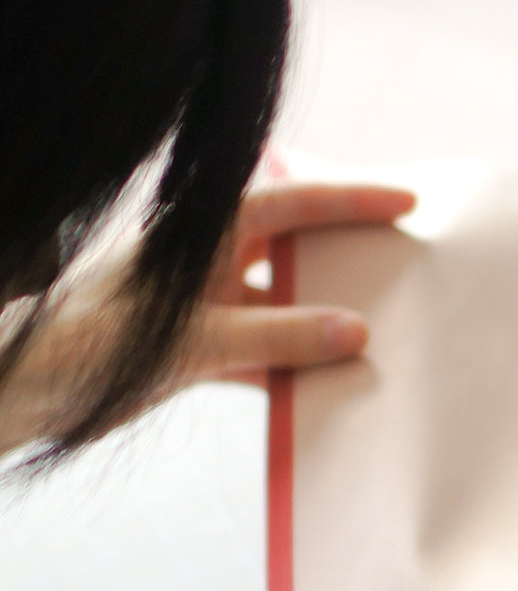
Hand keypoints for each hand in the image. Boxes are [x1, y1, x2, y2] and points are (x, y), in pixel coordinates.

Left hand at [0, 182, 414, 453]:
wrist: (29, 388)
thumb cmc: (96, 341)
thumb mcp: (197, 337)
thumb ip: (280, 337)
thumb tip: (358, 333)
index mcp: (205, 233)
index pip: (292, 204)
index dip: (351, 201)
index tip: (406, 203)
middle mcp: (211, 263)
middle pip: (297, 250)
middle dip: (347, 255)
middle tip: (403, 262)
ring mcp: (209, 308)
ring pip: (286, 308)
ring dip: (325, 325)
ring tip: (383, 333)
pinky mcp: (202, 352)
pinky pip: (267, 357)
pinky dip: (296, 372)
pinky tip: (330, 389)